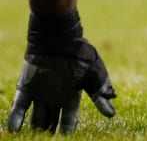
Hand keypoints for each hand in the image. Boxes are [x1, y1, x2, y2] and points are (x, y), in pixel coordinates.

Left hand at [7, 14, 115, 133]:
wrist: (60, 37)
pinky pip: (19, 107)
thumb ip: (101, 92)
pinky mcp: (25, 88)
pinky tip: (14, 129)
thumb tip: (112, 114)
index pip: (69, 120)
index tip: (66, 140)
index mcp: (71, 96)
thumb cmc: (81, 53)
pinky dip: (15, 119)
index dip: (67, 131)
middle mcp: (55, 98)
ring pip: (35, 118)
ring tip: (32, 140)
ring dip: (34, 129)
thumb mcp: (95, 72)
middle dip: (50, 134)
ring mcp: (39, 94)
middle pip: (51, 122)